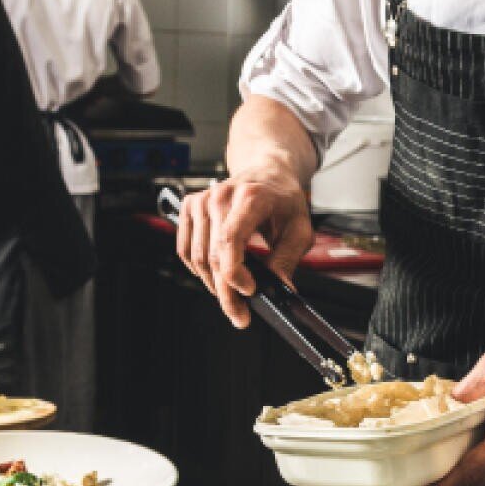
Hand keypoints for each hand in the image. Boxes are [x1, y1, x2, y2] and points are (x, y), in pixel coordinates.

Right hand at [174, 169, 311, 328]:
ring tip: (231, 296)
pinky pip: (184, 248)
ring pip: (197, 257)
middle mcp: (221, 196)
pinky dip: (196, 269)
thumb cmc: (283, 198)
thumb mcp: (300, 228)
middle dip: (226, 292)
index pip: (230, 240)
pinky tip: (214, 276)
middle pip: (213, 255)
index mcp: (251, 197)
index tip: (250, 291)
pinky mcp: (191, 206)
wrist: (267, 171)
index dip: (235, 273)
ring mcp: (203, 200)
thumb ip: (288, 258)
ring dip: (213, 284)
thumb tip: (280, 287)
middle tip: (240, 314)